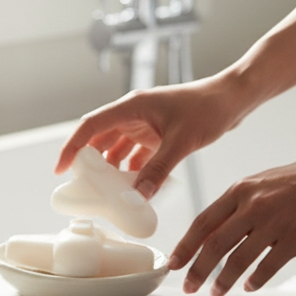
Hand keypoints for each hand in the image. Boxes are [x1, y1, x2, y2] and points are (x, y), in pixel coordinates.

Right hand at [55, 74, 253, 198]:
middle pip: (100, 138)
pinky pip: (136, 154)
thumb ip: (159, 169)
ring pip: (117, 148)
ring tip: (106, 192)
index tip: (61, 168)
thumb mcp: (182, 141)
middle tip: (82, 186)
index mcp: (132, 106)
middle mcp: (134, 114)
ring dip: (111, 168)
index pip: (91, 125)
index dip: (72, 147)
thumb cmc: (208, 108)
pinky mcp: (157, 134)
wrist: (233, 99)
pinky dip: (133, 171)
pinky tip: (134, 188)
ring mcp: (145, 124)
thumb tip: (139, 196)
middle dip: (89, 162)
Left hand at [170, 148, 295, 295]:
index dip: (185, 246)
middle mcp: (253, 206)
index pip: (203, 222)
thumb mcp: (261, 183)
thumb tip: (214, 232)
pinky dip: (256, 280)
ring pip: (239, 259)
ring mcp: (275, 222)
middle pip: (215, 244)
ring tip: (216, 294)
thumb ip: (237, 205)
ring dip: (224, 281)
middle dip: (198, 270)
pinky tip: (250, 287)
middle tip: (188, 287)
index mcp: (240, 191)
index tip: (174, 263)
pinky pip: (269, 265)